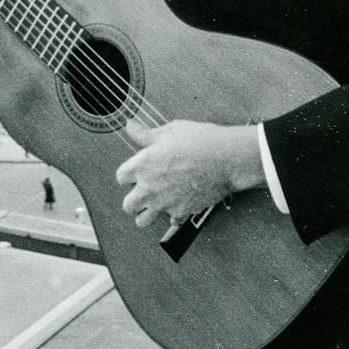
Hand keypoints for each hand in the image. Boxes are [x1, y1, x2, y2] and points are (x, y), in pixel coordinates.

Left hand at [115, 119, 263, 239]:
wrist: (227, 159)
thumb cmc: (200, 141)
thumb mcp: (170, 131)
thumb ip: (146, 134)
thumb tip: (130, 126)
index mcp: (142, 166)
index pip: (121, 177)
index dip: (128, 174)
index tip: (135, 172)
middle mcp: (149, 188)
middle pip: (127, 205)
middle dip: (132, 199)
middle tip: (141, 191)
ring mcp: (165, 203)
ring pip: (143, 221)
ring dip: (146, 213)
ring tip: (154, 203)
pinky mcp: (182, 212)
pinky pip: (170, 221)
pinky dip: (172, 216)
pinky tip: (177, 204)